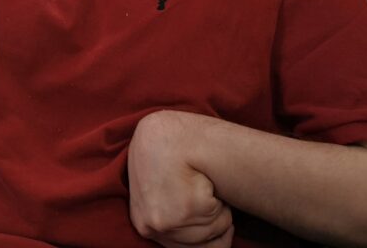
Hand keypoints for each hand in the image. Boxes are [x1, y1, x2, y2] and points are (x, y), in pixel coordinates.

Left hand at [128, 111, 233, 246]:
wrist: (166, 131)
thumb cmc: (165, 154)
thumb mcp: (158, 189)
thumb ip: (170, 213)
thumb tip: (200, 240)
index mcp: (143, 223)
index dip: (204, 233)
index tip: (207, 214)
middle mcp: (151, 227)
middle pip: (200, 246)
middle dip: (214, 224)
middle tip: (205, 191)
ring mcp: (166, 221)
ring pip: (214, 232)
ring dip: (220, 211)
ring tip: (203, 182)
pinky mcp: (185, 210)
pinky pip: (221, 218)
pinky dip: (223, 203)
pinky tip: (207, 179)